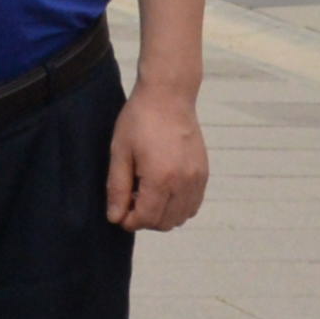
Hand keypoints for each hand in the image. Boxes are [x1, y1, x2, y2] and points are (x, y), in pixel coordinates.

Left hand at [108, 87, 209, 233]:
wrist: (169, 96)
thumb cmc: (140, 120)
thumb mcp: (120, 152)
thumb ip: (118, 188)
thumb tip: (115, 218)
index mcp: (161, 178)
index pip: (147, 219)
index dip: (130, 222)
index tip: (119, 214)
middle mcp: (184, 182)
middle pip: (165, 223)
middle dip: (144, 220)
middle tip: (130, 202)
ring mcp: (197, 178)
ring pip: (181, 217)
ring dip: (162, 215)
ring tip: (145, 195)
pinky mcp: (203, 173)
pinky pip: (193, 204)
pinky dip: (178, 207)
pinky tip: (162, 191)